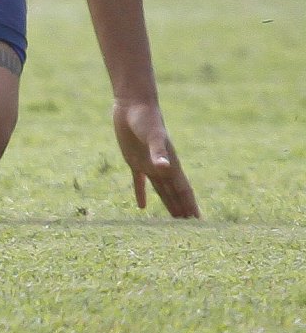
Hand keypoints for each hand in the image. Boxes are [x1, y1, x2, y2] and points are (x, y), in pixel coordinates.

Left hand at [111, 97, 198, 218]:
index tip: (199, 221)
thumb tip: (165, 168)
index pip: (183, 189)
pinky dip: (140, 193)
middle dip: (182, 209)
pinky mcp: (133, 159)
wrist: (133, 105)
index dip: (190, 205)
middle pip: (174, 193)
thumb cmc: (145, 118)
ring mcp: (148, 163)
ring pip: (160, 190)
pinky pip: (138, 182)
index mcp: (170, 163)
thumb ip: (158, 152)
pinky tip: (141, 206)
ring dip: (167, 203)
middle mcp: (162, 166)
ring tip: (174, 219)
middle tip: (189, 227)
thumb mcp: (152, 136)